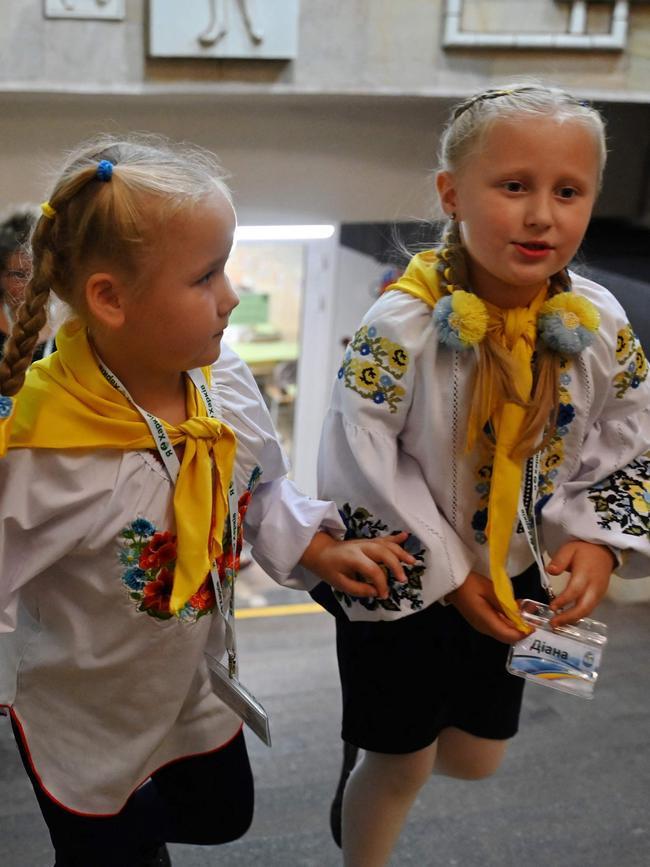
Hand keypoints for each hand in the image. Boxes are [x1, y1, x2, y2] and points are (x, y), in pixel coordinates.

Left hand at [299, 531, 416, 599]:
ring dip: (400, 552)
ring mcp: (365, 542)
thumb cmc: (328, 568)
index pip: (372, 570)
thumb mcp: (339, 583)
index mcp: (352, 558)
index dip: (381, 584)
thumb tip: (376, 592)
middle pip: (383, 553)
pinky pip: (383, 538)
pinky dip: (395, 538)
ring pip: (386, 545)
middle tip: (403, 579)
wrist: (319, 551)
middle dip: (395, 566)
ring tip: (412, 561)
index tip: (383, 595)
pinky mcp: (367, 541)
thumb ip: (358, 589)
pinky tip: (406, 536)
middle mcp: (361, 547)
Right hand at [446, 571, 526, 643]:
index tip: (533, 625)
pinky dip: (507, 621)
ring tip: (524, 610)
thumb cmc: (469, 584)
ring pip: (503, 632)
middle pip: (507, 636)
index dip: (522, 633)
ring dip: (515, 625)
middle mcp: (484, 628)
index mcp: (486, 622)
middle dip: (520, 629)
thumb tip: (518, 614)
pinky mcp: (481, 621)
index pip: (508, 636)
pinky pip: (498, 625)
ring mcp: (482, 626)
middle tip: (531, 616)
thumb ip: (505, 603)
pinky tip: (511, 609)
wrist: (451, 583)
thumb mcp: (490, 589)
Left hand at [547, 541, 614, 626]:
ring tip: (558, 624)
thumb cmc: (584, 550)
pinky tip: (567, 619)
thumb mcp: (569, 549)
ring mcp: (599, 593)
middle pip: (584, 606)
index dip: (564, 600)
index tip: (552, 607)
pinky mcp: (600, 596)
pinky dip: (579, 616)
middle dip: (569, 617)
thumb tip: (550, 571)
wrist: (604, 551)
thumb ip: (560, 560)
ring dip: (573, 619)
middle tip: (554, 624)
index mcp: (586, 573)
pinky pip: (590, 609)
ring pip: (588, 610)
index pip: (575, 590)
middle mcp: (594, 586)